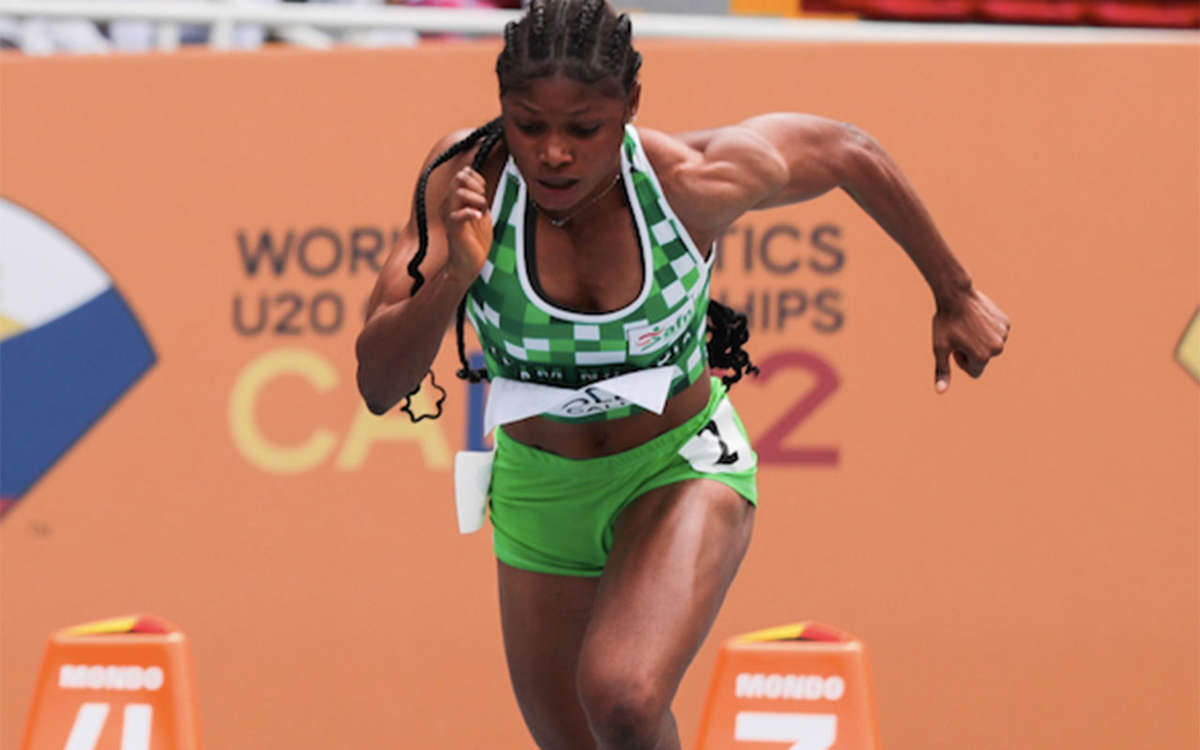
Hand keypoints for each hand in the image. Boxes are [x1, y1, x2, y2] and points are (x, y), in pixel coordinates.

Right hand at [441, 166, 491, 282]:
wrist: (468, 265)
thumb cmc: (473, 242)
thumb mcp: (481, 213)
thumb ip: (480, 198)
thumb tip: (482, 183)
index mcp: (454, 200)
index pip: (463, 174)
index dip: (477, 178)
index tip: (484, 191)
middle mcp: (449, 205)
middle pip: (459, 178)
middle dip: (477, 185)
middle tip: (483, 200)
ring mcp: (450, 216)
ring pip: (459, 192)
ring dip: (476, 198)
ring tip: (481, 210)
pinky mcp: (454, 230)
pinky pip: (458, 214)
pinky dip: (471, 212)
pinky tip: (478, 217)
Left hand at [932, 286, 1009, 392]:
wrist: (955, 295)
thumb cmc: (945, 323)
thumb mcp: (940, 348)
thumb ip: (942, 371)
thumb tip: (940, 391)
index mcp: (982, 357)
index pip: (974, 372)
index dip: (961, 361)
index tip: (955, 347)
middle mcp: (997, 348)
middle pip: (983, 359)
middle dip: (972, 351)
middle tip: (961, 334)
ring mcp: (1004, 334)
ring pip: (990, 346)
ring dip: (980, 340)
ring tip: (969, 326)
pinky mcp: (1006, 323)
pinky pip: (997, 333)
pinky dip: (988, 329)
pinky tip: (977, 319)